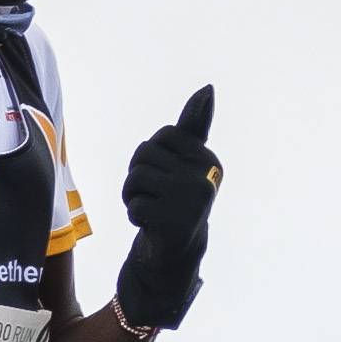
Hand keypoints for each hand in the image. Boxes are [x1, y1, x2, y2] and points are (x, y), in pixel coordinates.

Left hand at [115, 86, 219, 331]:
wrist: (177, 251)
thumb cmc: (176, 199)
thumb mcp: (186, 162)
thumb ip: (193, 128)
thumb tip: (208, 89)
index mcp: (209, 160)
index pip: (161, 136)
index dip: (151, 155)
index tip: (163, 174)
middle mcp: (205, 178)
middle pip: (145, 154)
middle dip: (138, 174)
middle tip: (152, 195)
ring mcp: (190, 200)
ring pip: (136, 178)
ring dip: (132, 195)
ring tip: (148, 207)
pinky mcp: (172, 221)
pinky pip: (133, 205)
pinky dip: (133, 215)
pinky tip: (149, 224)